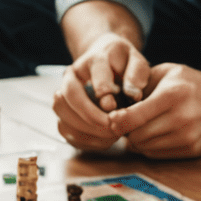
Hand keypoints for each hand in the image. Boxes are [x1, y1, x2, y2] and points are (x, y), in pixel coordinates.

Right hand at [53, 32, 150, 149]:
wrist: (107, 63)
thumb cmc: (124, 65)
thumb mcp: (136, 62)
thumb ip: (137, 74)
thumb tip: (133, 94)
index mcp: (94, 60)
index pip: (94, 75)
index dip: (104, 93)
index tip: (115, 106)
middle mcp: (72, 76)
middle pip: (70, 97)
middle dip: (91, 116)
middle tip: (113, 128)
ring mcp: (64, 94)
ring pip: (64, 116)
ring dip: (88, 131)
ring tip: (112, 135)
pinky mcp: (64, 112)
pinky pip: (67, 132)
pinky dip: (86, 140)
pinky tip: (105, 140)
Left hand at [107, 63, 200, 158]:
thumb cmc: (192, 83)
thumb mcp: (167, 72)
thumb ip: (140, 84)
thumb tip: (113, 102)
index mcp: (172, 95)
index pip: (132, 118)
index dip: (115, 121)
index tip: (111, 118)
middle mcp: (181, 118)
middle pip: (136, 136)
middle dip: (126, 131)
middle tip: (126, 122)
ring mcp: (188, 137)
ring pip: (145, 148)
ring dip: (137, 140)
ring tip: (141, 127)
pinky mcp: (193, 151)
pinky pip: (157, 155)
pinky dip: (150, 147)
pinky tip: (155, 134)